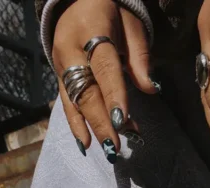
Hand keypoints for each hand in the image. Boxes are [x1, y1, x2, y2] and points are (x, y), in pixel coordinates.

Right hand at [51, 0, 155, 159]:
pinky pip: (65, 103)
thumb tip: (151, 89)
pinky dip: (76, 125)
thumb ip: (139, 57)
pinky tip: (86, 144)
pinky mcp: (58, 76)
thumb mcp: (131, 25)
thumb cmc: (112, 12)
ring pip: (74, 101)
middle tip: (116, 146)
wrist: (78, 1)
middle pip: (86, 90)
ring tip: (108, 150)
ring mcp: (60, 65)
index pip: (104, 67)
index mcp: (91, 30)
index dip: (113, 94)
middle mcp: (70, 50)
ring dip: (91, 127)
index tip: (122, 120)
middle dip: (101, 120)